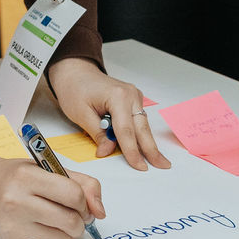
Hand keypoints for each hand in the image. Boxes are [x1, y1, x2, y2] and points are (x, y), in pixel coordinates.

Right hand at [0, 137, 101, 238]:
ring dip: (68, 232)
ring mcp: (13, 226)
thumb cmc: (17, 176)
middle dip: (80, 220)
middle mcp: (17, 202)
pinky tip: (47, 229)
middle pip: (71, 221)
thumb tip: (100, 212)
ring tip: (56, 219)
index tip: (81, 202)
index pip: (73, 194)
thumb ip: (82, 183)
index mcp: (27, 176)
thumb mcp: (47, 167)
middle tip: (75, 214)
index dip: (85, 201)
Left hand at [46, 57, 169, 170]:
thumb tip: (108, 151)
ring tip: (158, 160)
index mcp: (118, 96)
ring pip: (143, 125)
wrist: (76, 73)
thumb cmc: (75, 88)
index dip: (132, 150)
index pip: (126, 130)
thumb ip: (97, 134)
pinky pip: (138, 121)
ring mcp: (134, 97)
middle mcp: (130, 95)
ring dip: (148, 144)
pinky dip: (140, 135)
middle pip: (142, 128)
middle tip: (162, 165)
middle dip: (151, 149)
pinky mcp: (133, 101)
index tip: (139, 166)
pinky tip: (145, 149)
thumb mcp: (80, 114)